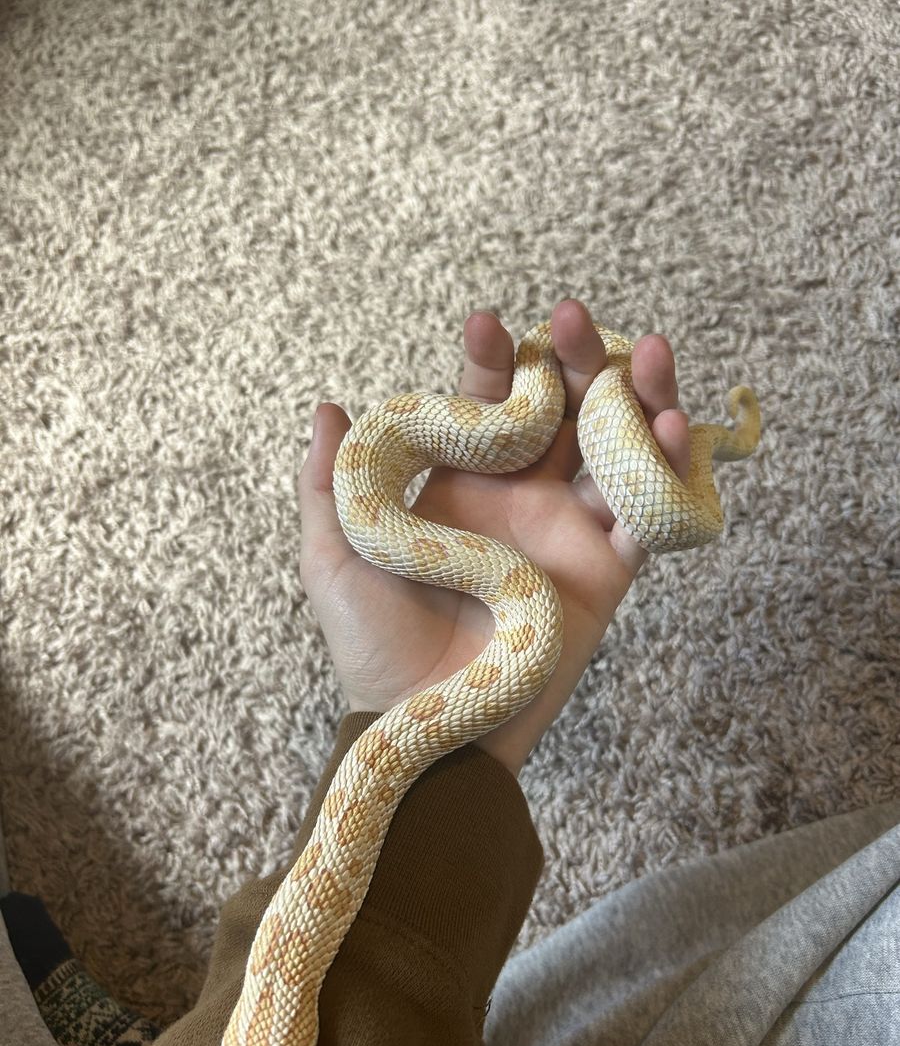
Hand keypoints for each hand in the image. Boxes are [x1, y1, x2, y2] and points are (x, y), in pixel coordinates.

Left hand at [297, 299, 689, 775]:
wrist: (421, 726)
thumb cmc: (372, 644)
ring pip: (616, 449)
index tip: (485, 326)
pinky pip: (646, 518)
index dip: (493, 363)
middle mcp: (522, 496)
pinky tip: (671, 428)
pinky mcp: (605, 574)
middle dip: (573, 359)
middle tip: (572, 318)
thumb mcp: (335, 557)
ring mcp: (568, 531)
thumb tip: (328, 406)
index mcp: (463, 482)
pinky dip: (666, 474)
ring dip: (637, 397)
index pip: (487, 403)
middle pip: (564, 411)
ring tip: (650, 352)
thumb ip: (330, 483)